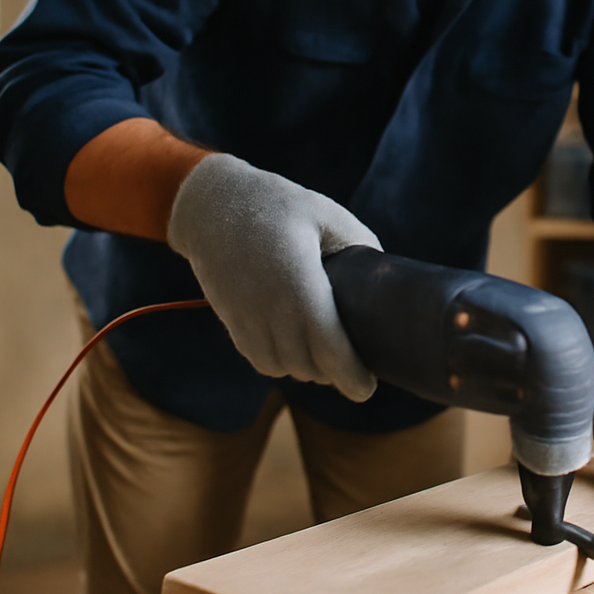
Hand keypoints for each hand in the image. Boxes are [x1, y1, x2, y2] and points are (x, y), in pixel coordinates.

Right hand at [166, 153, 379, 401]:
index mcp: (299, 283)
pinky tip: (297, 352)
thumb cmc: (278, 205)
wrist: (211, 204)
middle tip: (354, 367)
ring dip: (307, 370)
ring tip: (327, 359)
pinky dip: (281, 364)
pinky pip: (259, 359)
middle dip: (333, 374)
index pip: (328, 348)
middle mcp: (269, 307)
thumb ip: (360, 244)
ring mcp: (246, 316)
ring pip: (282, 368)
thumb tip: (383, 279)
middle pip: (308, 365)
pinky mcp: (231, 319)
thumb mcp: (326, 214)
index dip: (350, 376)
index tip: (368, 389)